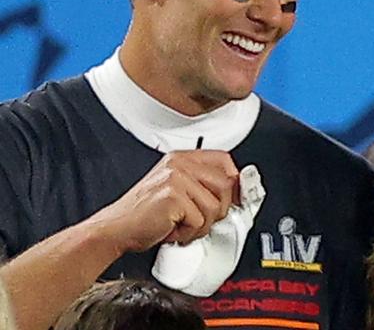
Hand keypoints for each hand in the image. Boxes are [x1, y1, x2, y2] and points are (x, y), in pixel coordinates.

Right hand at [88, 150, 239, 253]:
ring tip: (179, 225)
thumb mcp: (176, 190)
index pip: (224, 160)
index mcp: (182, 158)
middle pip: (226, 185)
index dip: (235, 181)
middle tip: (196, 219)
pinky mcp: (173, 197)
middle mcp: (179, 164)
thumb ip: (202, 185)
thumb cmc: (144, 215)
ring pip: (215, 207)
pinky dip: (188, 233)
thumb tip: (237, 193)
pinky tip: (171, 229)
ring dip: (200, 225)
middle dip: (218, 210)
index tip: (238, 197)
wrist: (115, 229)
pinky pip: (199, 221)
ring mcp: (176, 178)